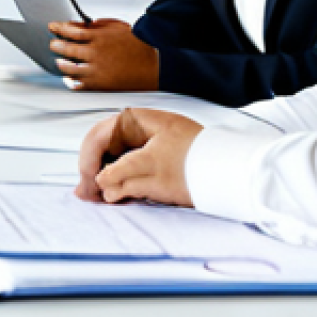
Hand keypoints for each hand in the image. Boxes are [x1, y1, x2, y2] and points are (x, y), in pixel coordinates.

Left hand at [49, 18, 158, 90]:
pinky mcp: (100, 84)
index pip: (71, 31)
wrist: (154, 65)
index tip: (52, 27)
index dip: (58, 28)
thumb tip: (77, 24)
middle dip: (56, 45)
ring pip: (69, 68)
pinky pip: (78, 84)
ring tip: (59, 61)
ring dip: (61, 63)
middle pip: (66, 48)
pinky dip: (71, 81)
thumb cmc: (137, 44)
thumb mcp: (116, 27)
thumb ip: (96, 25)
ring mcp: (96, 70)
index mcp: (99, 37)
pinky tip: (69, 78)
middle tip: (53, 44)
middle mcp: (95, 54)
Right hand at [75, 108, 201, 206]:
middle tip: (86, 193)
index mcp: (134, 121)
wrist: (230, 170)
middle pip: (103, 144)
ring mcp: (146, 139)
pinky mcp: (155, 154)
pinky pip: (127, 162)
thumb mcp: (154, 172)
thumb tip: (103, 185)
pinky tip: (114, 192)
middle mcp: (137, 126)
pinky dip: (118, 176)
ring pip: (113, 154)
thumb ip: (123, 178)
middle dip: (92, 169)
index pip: (99, 138)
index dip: (89, 163)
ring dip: (103, 174)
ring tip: (97, 196)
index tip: (89, 186)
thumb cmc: (194, 165)